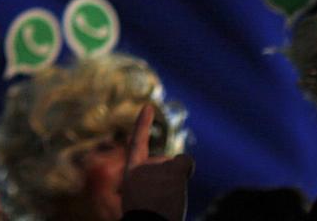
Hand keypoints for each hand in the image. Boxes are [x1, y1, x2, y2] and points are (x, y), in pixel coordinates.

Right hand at [121, 104, 193, 220]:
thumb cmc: (145, 217)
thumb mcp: (140, 198)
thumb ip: (153, 179)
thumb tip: (179, 164)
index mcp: (131, 174)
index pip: (136, 145)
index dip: (142, 125)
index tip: (149, 106)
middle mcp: (143, 166)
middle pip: (165, 164)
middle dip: (167, 180)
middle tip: (159, 200)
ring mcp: (157, 167)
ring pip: (175, 169)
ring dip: (174, 185)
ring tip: (164, 202)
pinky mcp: (172, 171)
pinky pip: (186, 161)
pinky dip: (185, 168)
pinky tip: (176, 183)